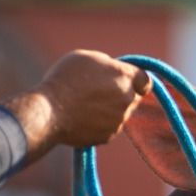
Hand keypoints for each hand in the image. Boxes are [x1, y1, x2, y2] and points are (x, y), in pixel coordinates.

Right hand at [6, 50, 150, 160]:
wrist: (49, 111)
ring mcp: (119, 120)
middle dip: (121, 94)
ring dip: (109, 109)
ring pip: (120, 114)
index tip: (129, 82)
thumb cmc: (65, 79)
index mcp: (124, 77)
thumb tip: (113, 71)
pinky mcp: (108, 136)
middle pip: (133, 98)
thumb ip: (108, 65)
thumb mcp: (86, 58)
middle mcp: (127, 100)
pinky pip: (108, 127)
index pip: (145, 81)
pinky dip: (99, 123)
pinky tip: (81, 117)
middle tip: (99, 91)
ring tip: (84, 104)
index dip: (138, 81)